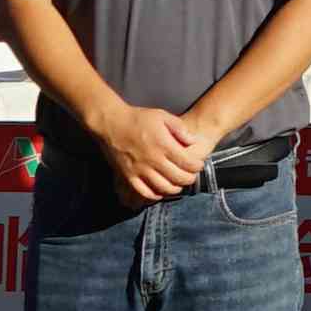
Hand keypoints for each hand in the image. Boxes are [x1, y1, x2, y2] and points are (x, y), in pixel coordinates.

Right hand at [83, 94, 210, 201]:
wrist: (111, 123)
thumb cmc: (138, 118)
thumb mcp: (162, 116)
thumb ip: (180, 129)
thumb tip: (193, 141)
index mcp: (163, 145)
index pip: (187, 163)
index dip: (197, 167)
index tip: (198, 165)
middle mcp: (153, 160)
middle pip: (178, 178)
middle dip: (189, 179)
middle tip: (191, 176)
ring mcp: (140, 169)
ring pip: (163, 188)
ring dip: (175, 188)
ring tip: (178, 184)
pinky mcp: (129, 175)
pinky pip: (145, 191)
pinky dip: (156, 194)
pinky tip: (160, 191)